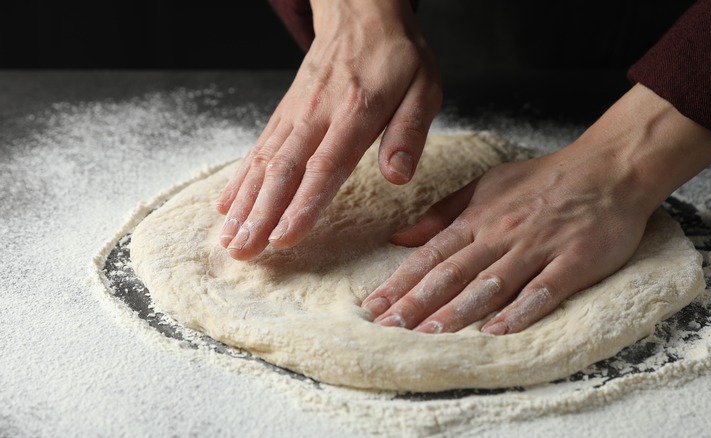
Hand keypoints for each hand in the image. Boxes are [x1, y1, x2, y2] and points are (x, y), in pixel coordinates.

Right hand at [216, 0, 441, 259]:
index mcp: (356, 112)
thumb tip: (397, 176)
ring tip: (229, 238)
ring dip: (244, 203)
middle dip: (261, 215)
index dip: (303, 205)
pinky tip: (227, 206)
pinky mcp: (284, 113)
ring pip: (263, 162)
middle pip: (284, 170)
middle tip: (243, 251)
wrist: (361, 15)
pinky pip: (257, 149)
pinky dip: (239, 179)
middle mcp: (317, 114)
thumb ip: (409, 133)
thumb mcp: (422, 89)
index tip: (284, 238)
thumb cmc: (396, 57)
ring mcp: (295, 114)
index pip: (324, 166)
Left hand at [361, 83, 710, 334]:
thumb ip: (442, 213)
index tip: (373, 308)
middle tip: (388, 329)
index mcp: (478, 218)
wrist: (608, 169)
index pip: (431, 255)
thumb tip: (399, 237)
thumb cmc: (544, 180)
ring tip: (428, 335)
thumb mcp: (486, 185)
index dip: (400, 283)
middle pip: (452, 273)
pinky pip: (543, 290)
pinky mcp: (574, 261)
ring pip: (490, 284)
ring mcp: (537, 247)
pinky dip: (519, 311)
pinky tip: (496, 332)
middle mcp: (502, 234)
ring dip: (457, 311)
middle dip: (417, 302)